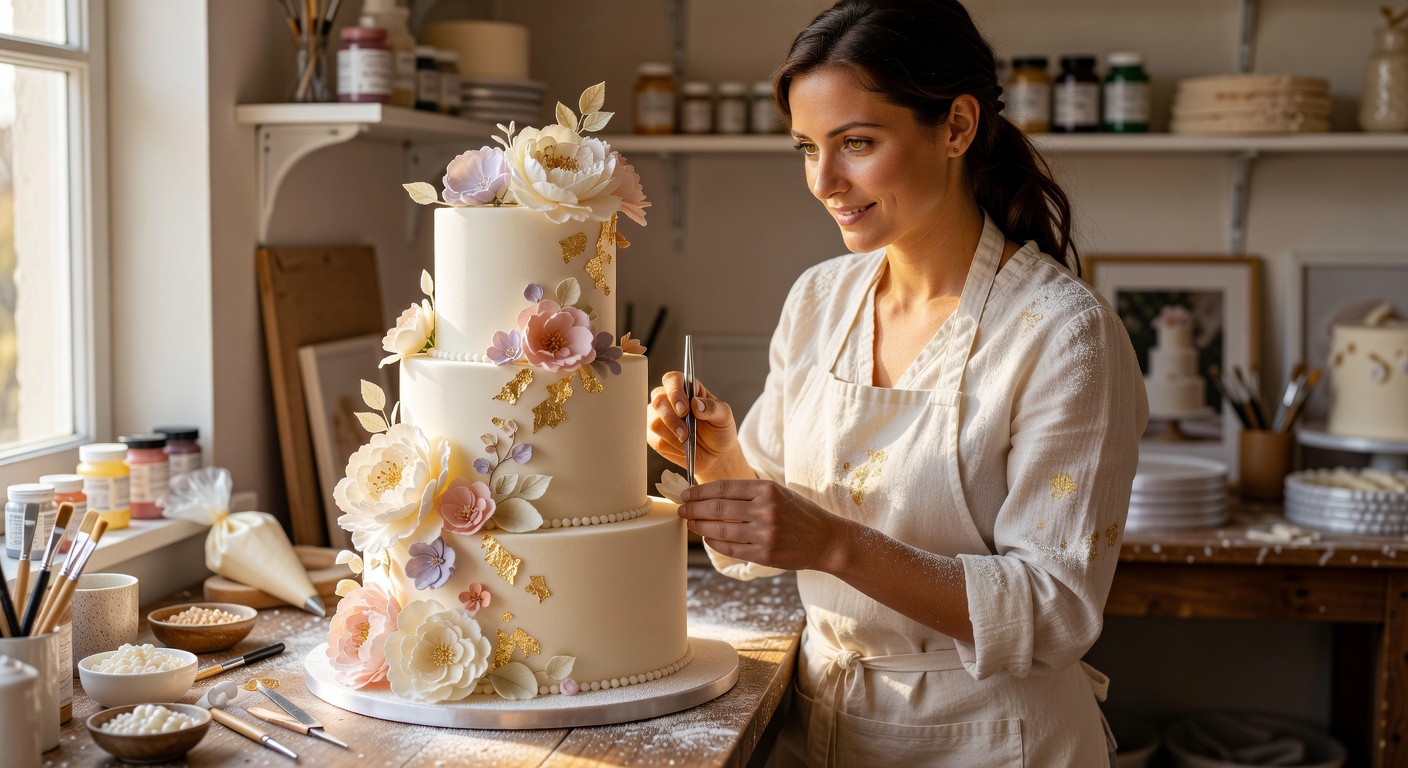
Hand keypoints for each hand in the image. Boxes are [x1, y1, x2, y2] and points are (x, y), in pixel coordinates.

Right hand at [648, 372, 748, 480]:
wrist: (715, 455)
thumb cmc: (719, 430)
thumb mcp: (724, 417)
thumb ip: (713, 408)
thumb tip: (696, 404)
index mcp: (687, 388)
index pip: (672, 380)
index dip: (674, 392)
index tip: (683, 409)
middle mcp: (669, 400)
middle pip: (658, 400)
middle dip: (671, 419)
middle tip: (685, 433)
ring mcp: (659, 417)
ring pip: (654, 422)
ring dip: (672, 435)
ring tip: (687, 441)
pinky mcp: (654, 436)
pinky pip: (655, 440)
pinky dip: (671, 447)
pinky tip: (682, 448)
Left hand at [678, 479, 851, 572]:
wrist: (826, 540)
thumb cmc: (799, 514)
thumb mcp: (778, 493)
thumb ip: (748, 493)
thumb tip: (710, 495)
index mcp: (767, 489)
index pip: (723, 488)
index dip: (700, 491)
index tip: (686, 494)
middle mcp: (765, 509)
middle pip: (716, 508)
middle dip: (693, 509)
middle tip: (681, 509)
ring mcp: (764, 534)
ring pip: (719, 529)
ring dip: (699, 526)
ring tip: (690, 523)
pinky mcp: (764, 555)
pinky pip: (730, 548)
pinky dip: (714, 542)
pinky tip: (708, 537)